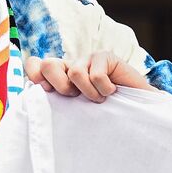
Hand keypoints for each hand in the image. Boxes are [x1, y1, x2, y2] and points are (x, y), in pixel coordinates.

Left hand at [25, 51, 151, 102]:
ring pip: (75, 72)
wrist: (137, 114)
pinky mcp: (105, 57)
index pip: (35, 65)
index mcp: (59, 77)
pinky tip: (113, 92)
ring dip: (89, 93)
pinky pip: (96, 74)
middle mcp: (71, 66)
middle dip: (60, 86)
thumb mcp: (76, 112)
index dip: (36, 76)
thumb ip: (56, 104)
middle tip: (76, 97)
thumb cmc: (104, 115)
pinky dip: (104, 89)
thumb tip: (34, 98)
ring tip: (100, 99)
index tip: (49, 93)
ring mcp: (88, 59)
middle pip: (48, 64)